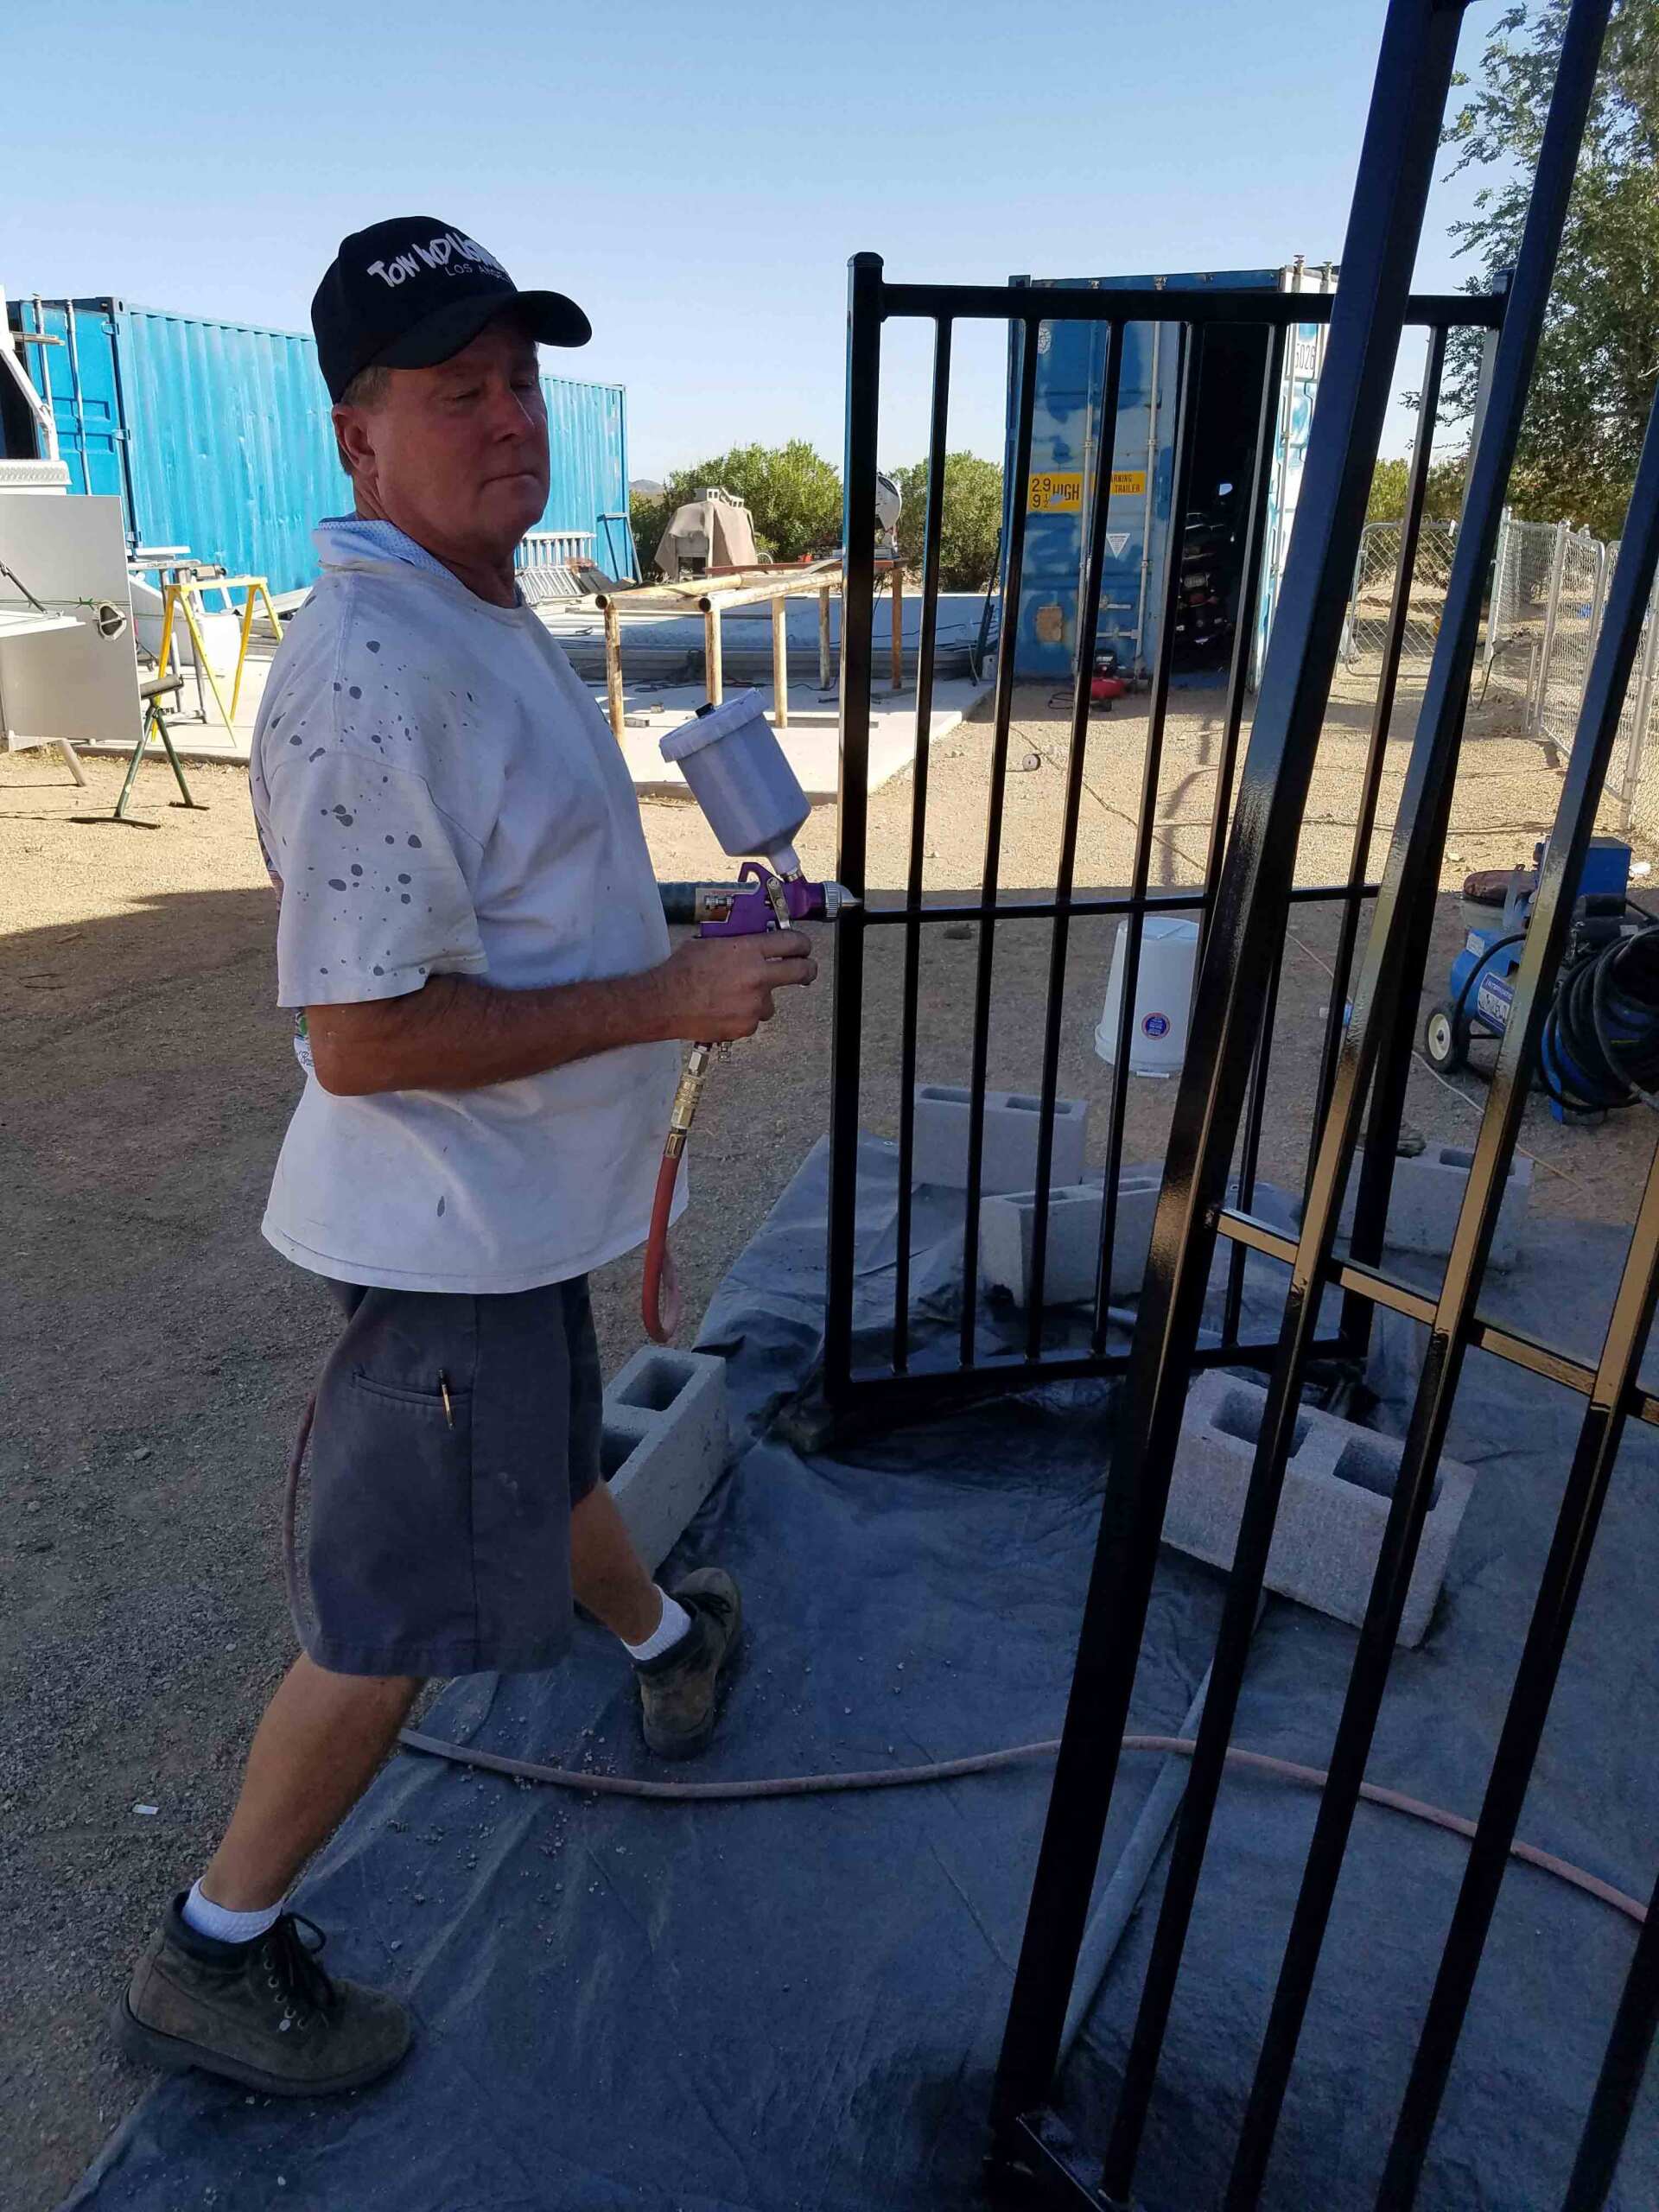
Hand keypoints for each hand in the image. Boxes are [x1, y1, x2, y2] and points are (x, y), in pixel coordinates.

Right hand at [654, 930, 817, 1041]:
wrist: (664, 1003)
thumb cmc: (681, 971)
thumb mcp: (710, 942)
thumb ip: (737, 942)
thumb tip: (751, 940)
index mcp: (748, 950)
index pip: (792, 942)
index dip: (802, 944)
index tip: (803, 947)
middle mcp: (757, 977)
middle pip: (801, 972)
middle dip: (807, 970)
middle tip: (805, 971)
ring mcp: (754, 1004)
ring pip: (770, 1002)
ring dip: (759, 999)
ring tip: (732, 997)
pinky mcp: (746, 1026)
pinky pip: (753, 1020)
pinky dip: (742, 1016)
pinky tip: (722, 1010)